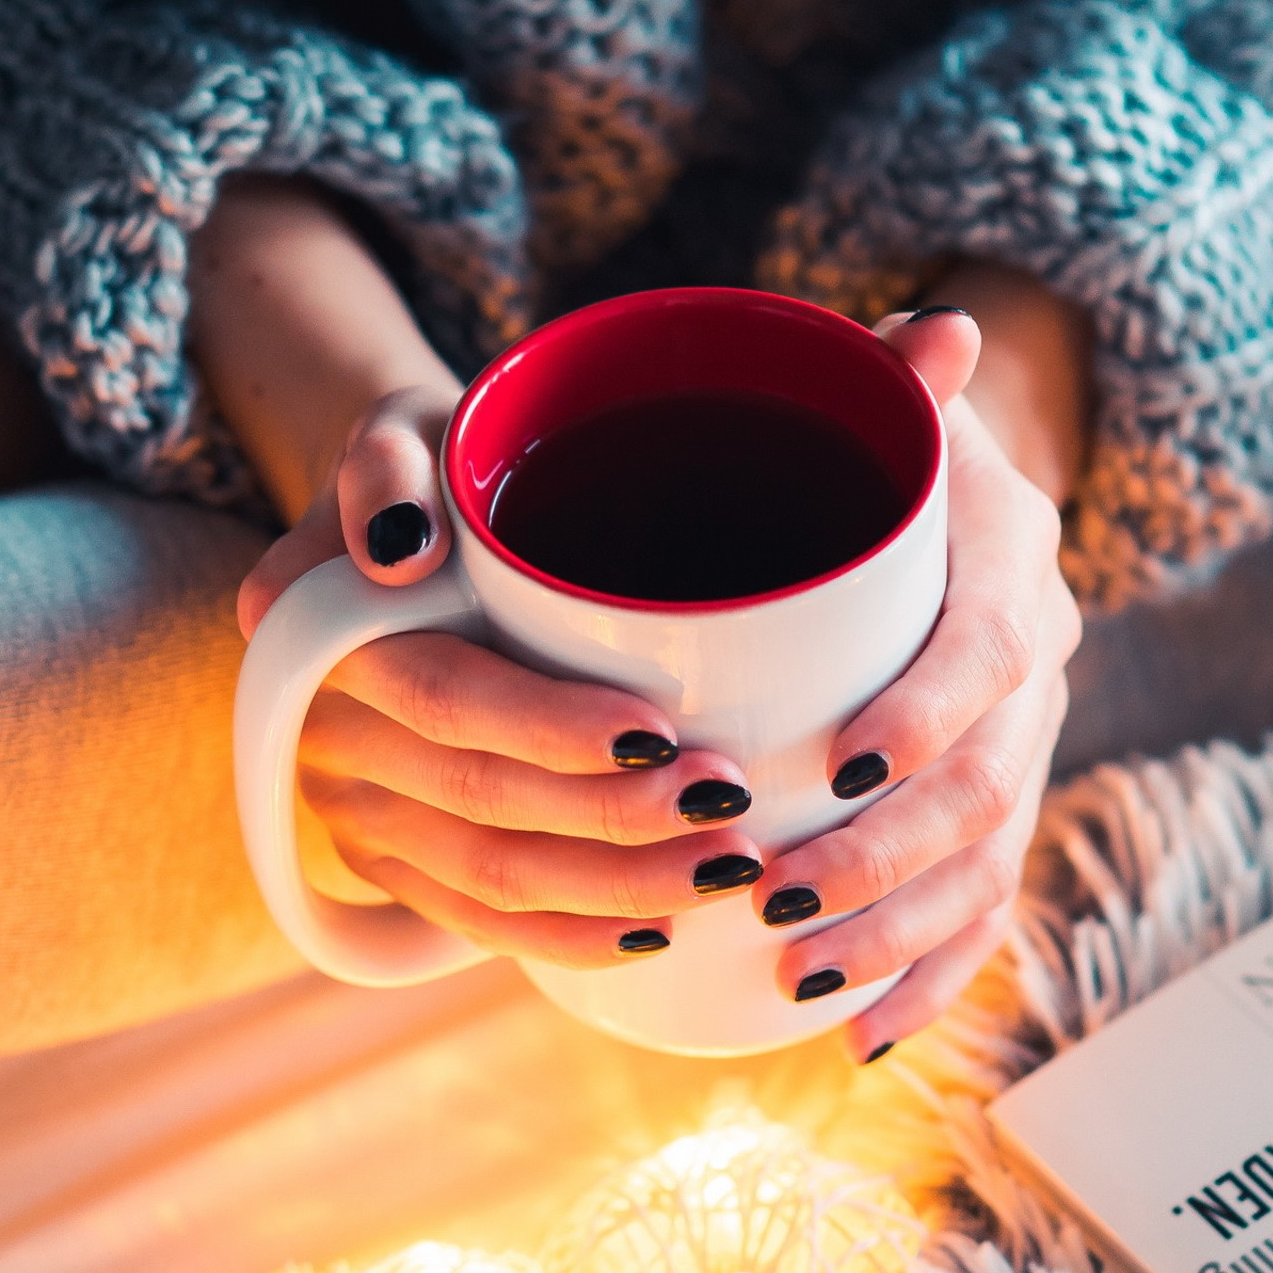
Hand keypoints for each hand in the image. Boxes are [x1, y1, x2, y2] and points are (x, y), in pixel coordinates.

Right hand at [209, 190, 767, 969]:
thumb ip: (736, 363)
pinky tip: (666, 935)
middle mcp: (331, 713)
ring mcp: (357, 799)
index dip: (551, 727)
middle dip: (613, 826)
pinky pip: (477, 926)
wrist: (401, 531)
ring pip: (487, 881)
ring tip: (733, 872)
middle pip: (478, 800)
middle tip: (735, 809)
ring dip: (614, 892)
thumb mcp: (538, 394)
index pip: (446, 689)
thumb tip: (941, 335)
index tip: (665, 729)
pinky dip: (573, 937)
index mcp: (344, 598)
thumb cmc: (500, 455)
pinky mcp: (393, 860)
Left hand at [762, 300, 1083, 1061]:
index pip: (994, 651)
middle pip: (986, 788)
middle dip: (885, 859)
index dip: (929, 711)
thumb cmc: (875, 453)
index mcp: (1015, 569)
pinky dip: (925, 981)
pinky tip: (859, 1036)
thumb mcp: (880, 400)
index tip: (841, 762)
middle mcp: (1038, 676)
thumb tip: (936, 334)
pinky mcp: (986, 818)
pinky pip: (978, 916)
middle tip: (775, 897)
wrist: (933, 502)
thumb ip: (892, 377)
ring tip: (798, 976)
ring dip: (895, 936)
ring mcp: (1019, 755)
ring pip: (984, 870)